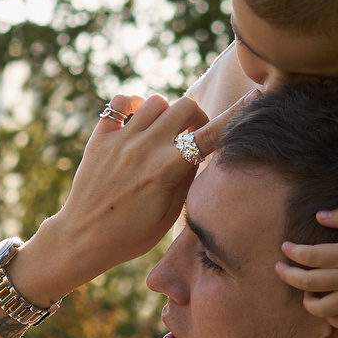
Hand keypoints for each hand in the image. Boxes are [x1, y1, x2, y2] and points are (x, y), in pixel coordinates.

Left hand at [14, 88, 257, 302]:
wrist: (83, 239)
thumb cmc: (132, 235)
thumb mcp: (170, 214)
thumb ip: (187, 178)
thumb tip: (201, 150)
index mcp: (166, 170)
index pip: (210, 135)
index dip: (236, 115)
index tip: (254, 97)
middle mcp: (144, 148)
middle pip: (185, 106)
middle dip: (195, 118)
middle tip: (190, 137)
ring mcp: (120, 140)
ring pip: (155, 101)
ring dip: (165, 114)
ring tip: (162, 135)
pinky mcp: (99, 138)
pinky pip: (118, 102)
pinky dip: (130, 104)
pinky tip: (134, 120)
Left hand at [276, 212, 337, 329]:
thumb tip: (319, 216)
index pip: (311, 256)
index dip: (294, 252)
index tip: (286, 247)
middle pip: (309, 282)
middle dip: (288, 275)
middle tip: (279, 268)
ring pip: (322, 309)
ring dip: (307, 301)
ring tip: (305, 290)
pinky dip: (330, 317)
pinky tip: (327, 304)